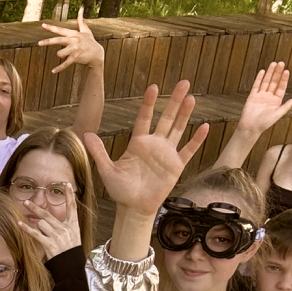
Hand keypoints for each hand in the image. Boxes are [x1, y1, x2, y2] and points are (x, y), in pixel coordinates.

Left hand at [18, 187, 81, 260]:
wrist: (72, 268)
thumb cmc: (72, 253)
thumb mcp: (74, 237)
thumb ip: (65, 226)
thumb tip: (48, 219)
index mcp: (73, 226)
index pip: (72, 208)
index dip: (69, 196)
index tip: (66, 185)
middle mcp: (65, 229)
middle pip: (47, 214)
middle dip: (35, 208)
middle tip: (26, 202)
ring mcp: (57, 236)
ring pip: (41, 224)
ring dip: (37, 228)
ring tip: (43, 236)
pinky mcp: (49, 244)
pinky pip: (35, 234)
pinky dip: (26, 228)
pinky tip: (19, 223)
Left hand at [40, 7, 103, 73]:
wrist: (97, 54)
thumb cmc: (90, 41)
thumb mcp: (86, 30)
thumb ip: (81, 21)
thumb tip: (81, 9)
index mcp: (73, 34)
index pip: (60, 30)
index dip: (51, 27)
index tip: (42, 25)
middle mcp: (73, 40)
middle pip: (58, 40)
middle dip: (48, 42)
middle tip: (39, 43)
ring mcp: (74, 49)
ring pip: (60, 53)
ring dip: (60, 55)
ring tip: (66, 55)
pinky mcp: (76, 58)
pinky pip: (65, 64)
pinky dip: (59, 68)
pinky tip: (53, 71)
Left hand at [84, 81, 206, 218]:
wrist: (134, 208)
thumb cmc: (120, 190)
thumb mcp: (107, 170)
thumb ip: (99, 152)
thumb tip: (86, 135)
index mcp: (137, 143)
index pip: (144, 118)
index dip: (149, 103)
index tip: (154, 87)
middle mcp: (154, 144)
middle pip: (166, 118)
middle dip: (174, 100)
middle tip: (183, 83)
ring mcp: (166, 154)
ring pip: (178, 129)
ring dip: (185, 114)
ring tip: (192, 97)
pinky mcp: (176, 166)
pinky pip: (188, 150)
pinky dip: (196, 139)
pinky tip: (205, 126)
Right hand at [237, 61, 291, 135]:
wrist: (251, 127)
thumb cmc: (264, 123)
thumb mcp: (278, 114)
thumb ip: (286, 106)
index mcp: (276, 101)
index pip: (281, 87)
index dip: (284, 79)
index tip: (286, 71)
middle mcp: (269, 97)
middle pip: (274, 82)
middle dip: (277, 73)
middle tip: (281, 63)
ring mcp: (260, 96)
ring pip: (266, 82)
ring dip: (270, 73)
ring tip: (273, 64)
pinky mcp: (252, 96)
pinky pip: (256, 85)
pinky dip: (259, 78)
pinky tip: (262, 71)